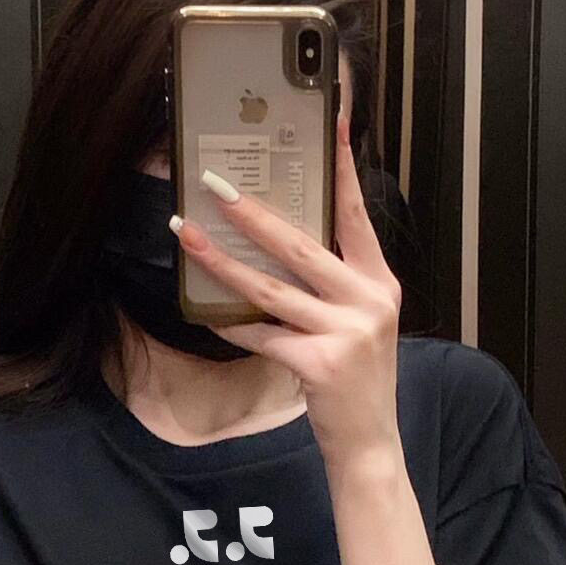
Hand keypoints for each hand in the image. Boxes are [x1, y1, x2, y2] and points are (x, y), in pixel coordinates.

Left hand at [172, 108, 403, 468]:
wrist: (370, 441)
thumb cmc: (356, 378)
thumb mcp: (359, 322)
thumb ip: (334, 284)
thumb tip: (280, 240)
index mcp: (379, 282)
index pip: (356, 214)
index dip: (342, 168)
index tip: (331, 123)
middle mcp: (368, 300)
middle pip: (301, 244)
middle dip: (253, 211)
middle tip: (215, 182)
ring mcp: (346, 332)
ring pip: (270, 286)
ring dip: (221, 258)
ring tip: (187, 232)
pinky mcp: (318, 362)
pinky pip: (260, 333)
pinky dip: (229, 322)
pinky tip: (202, 309)